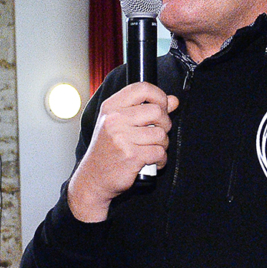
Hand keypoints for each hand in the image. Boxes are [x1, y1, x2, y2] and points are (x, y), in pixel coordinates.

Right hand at [67, 83, 179, 221]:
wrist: (93, 178)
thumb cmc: (107, 151)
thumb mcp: (120, 124)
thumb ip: (146, 109)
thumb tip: (173, 100)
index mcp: (111, 108)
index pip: (142, 88)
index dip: (159, 96)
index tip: (162, 106)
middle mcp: (115, 120)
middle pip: (157, 111)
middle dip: (165, 124)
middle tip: (157, 133)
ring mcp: (122, 138)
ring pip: (161, 134)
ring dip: (162, 144)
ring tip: (151, 149)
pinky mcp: (131, 156)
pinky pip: (160, 152)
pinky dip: (161, 160)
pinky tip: (151, 161)